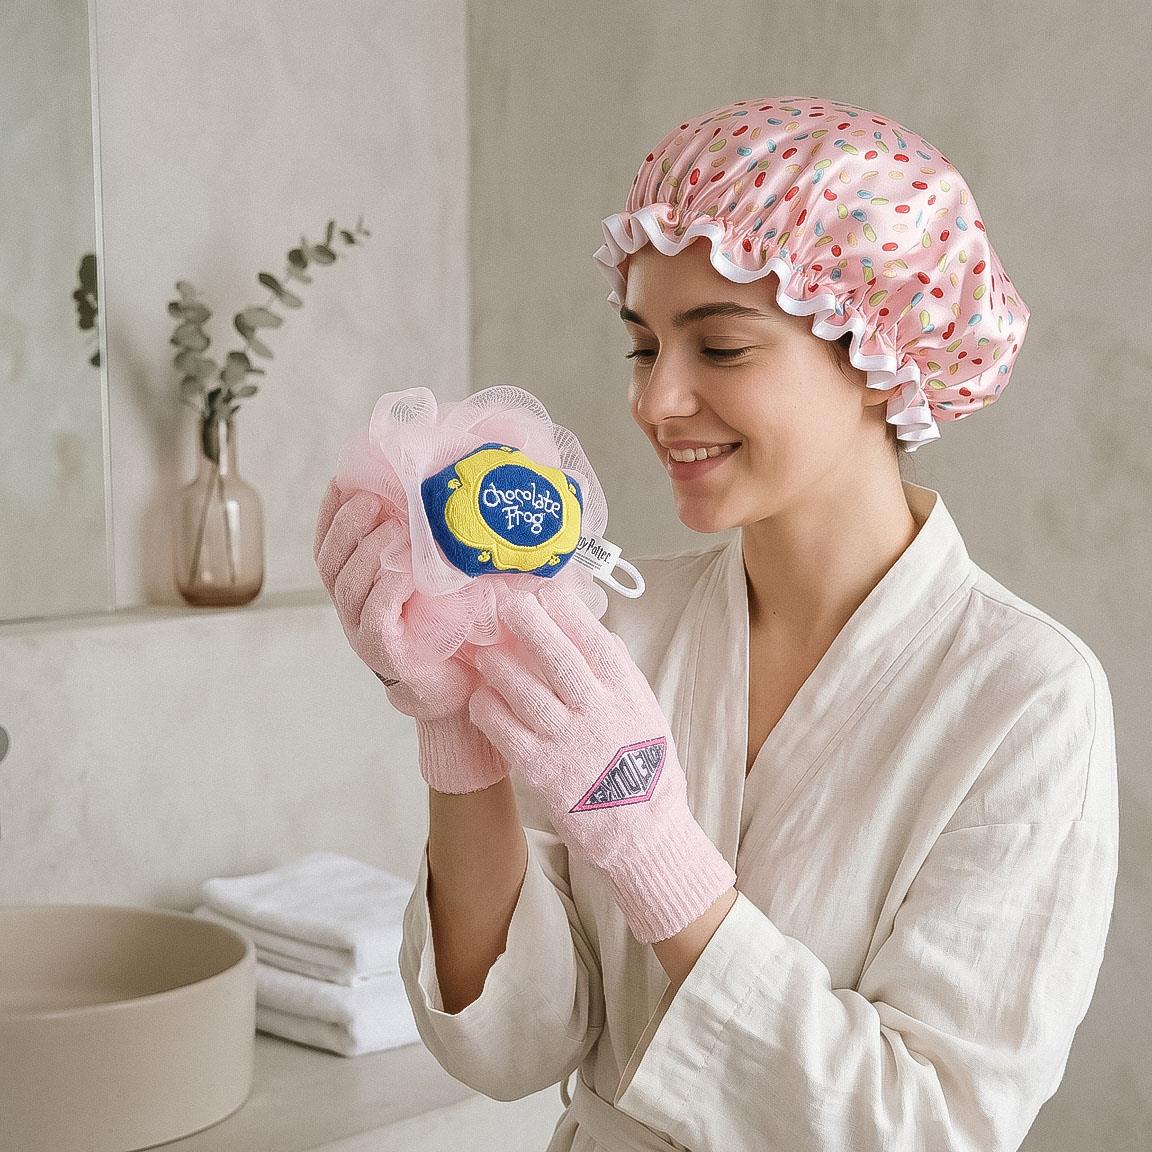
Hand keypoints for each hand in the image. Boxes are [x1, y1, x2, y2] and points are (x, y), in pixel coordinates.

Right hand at [313, 477, 505, 793]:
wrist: (454, 683)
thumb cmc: (445, 621)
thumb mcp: (429, 573)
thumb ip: (424, 539)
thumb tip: (445, 489)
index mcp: (354, 581)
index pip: (328, 539)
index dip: (332, 508)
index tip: (347, 478)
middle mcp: (349, 605)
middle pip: (331, 559)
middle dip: (348, 524)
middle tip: (372, 499)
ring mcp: (360, 630)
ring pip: (350, 585)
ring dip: (369, 552)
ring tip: (394, 530)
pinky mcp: (382, 651)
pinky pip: (375, 616)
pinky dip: (386, 590)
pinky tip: (403, 572)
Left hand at [467, 583, 735, 942]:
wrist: (645, 833)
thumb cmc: (644, 768)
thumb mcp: (645, 713)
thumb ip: (618, 676)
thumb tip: (590, 632)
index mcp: (628, 693)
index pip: (595, 640)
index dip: (567, 612)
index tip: (546, 590)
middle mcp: (599, 712)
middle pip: (556, 657)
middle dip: (527, 624)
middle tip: (505, 603)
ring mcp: (570, 742)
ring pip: (525, 691)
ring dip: (500, 665)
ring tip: (484, 651)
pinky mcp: (544, 772)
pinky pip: (507, 732)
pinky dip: (490, 710)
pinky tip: (480, 697)